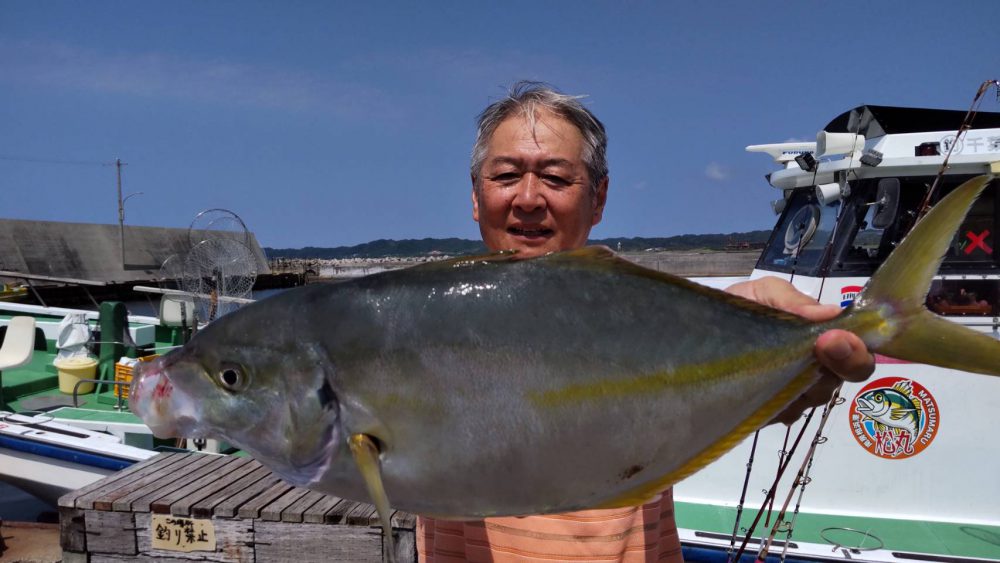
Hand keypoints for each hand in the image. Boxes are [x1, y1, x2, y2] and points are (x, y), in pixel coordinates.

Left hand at [726, 277, 874, 424]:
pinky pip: (782, 414)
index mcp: (819, 339)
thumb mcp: (762, 293)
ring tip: (775, 366)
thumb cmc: (737, 309)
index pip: (855, 353)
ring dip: (800, 383)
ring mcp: (792, 394)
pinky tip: (758, 387)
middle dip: (835, 367)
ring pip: (811, 399)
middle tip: (819, 351)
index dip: (854, 350)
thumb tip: (830, 313)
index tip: (836, 341)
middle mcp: (813, 370)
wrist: (696, 331)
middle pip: (838, 379)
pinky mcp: (768, 412)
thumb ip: (792, 301)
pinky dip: (774, 401)